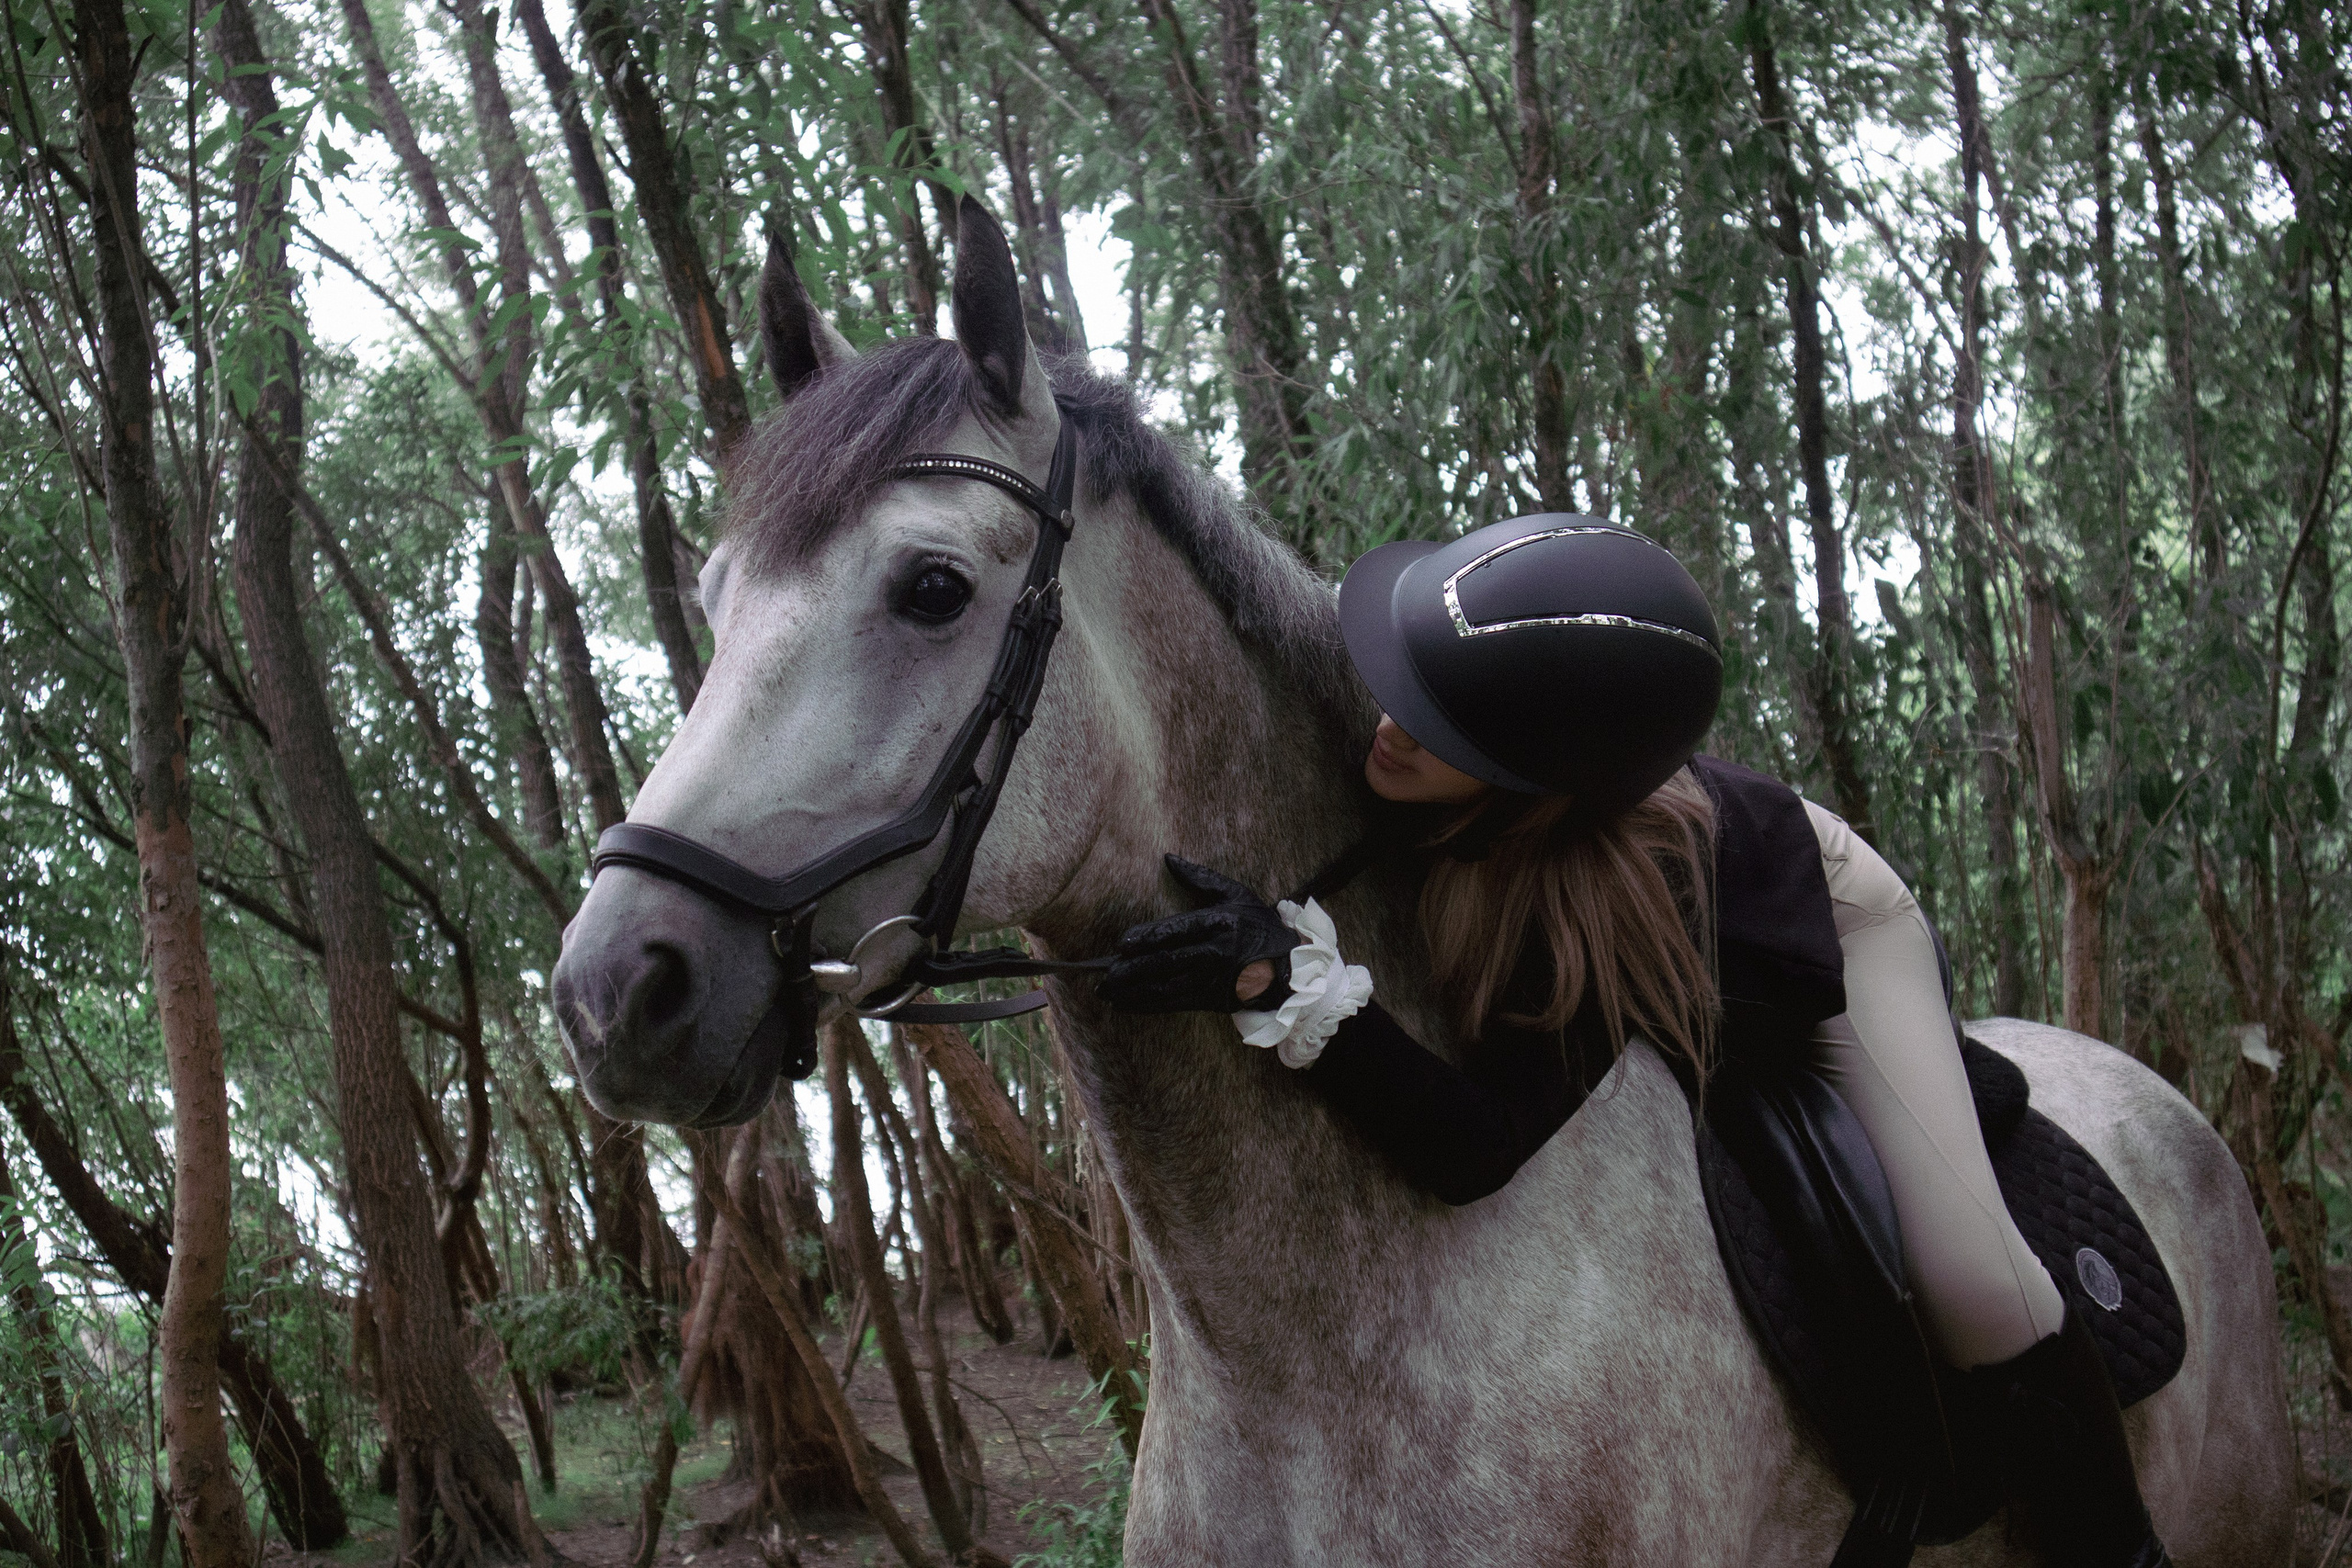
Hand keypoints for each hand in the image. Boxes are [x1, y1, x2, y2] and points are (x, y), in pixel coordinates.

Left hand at [1097, 857, 1296, 1014]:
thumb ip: (1201, 878)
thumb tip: (1169, 858)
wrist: (1290, 967)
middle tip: (1105, 974)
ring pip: (1166, 987)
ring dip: (1133, 991)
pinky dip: (1147, 1005)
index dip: (1148, 938)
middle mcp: (1216, 952)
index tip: (1123, 943)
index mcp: (1220, 923)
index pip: (1177, 931)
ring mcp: (1213, 979)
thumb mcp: (1236, 895)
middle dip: (1133, 969)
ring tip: (1106, 991)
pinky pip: (1173, 1004)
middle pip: (1167, 962)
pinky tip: (1124, 1004)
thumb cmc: (1258, 925)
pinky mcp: (1212, 999)